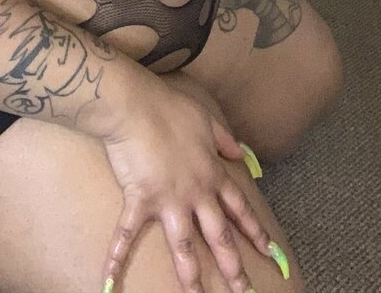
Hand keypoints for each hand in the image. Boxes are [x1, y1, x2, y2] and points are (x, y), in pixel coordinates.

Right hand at [99, 68, 273, 292]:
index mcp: (212, 174)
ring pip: (184, 246)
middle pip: (219, 235)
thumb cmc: (171, 109)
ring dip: (191, 276)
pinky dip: (116, 259)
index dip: (255, 231)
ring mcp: (169, 200)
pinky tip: (110, 283)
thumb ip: (224, 140)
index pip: (239, 207)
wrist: (138, 106)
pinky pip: (127, 235)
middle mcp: (196, 193)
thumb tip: (240, 152)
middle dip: (233, 266)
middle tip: (245, 291)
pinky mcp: (141, 200)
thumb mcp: (207, 120)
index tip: (270, 252)